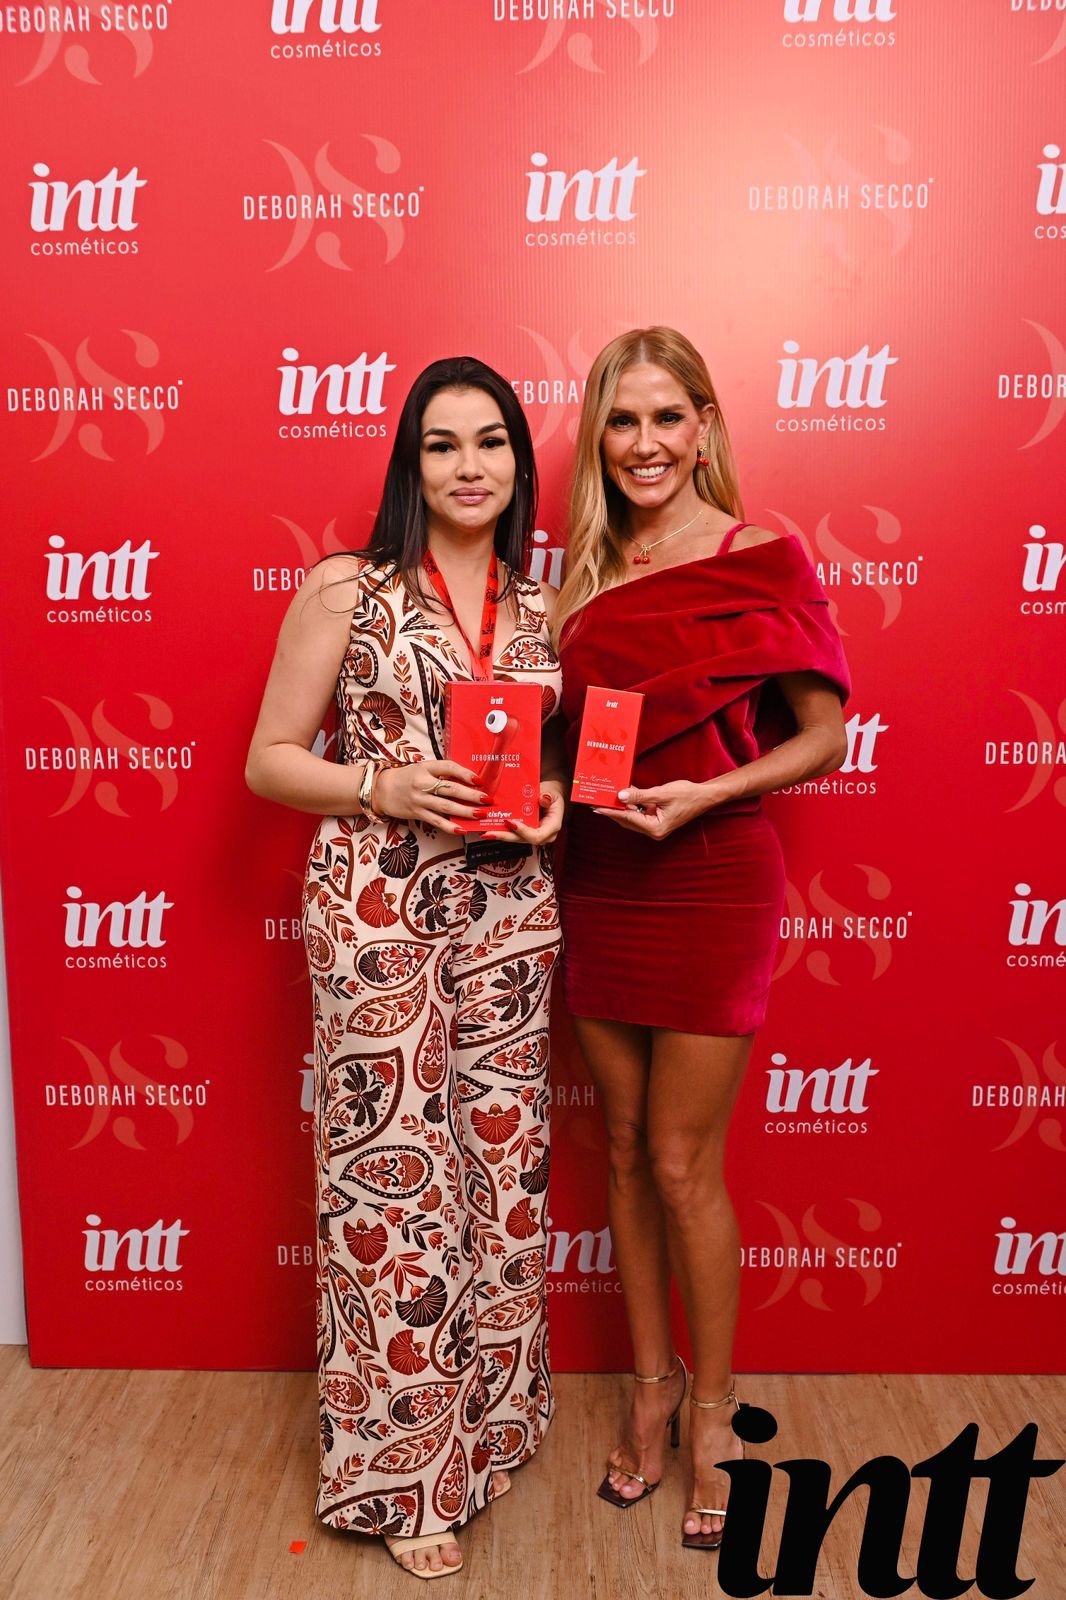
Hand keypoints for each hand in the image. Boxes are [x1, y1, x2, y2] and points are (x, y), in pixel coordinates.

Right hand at [374, 760, 487, 830]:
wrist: (381, 790)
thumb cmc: (407, 777)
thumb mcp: (423, 768)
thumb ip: (442, 772)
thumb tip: (468, 779)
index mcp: (426, 767)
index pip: (448, 767)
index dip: (465, 773)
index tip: (479, 780)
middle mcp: (423, 783)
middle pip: (450, 789)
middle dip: (471, 795)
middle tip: (487, 799)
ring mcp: (420, 799)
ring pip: (446, 806)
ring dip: (465, 811)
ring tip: (480, 813)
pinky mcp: (417, 813)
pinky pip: (436, 821)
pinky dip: (449, 826)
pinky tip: (462, 829)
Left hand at [478, 780, 565, 847]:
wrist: (550, 796)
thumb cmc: (552, 794)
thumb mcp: (552, 792)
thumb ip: (548, 796)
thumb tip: (544, 797)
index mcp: (552, 826)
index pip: (537, 835)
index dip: (523, 831)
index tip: (511, 823)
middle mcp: (543, 835)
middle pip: (523, 840)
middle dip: (505, 836)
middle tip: (490, 833)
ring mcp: (534, 834)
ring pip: (516, 838)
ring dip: (501, 835)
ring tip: (486, 832)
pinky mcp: (526, 832)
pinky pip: (514, 834)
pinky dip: (503, 831)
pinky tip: (490, 829)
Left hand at [593, 779, 724, 839]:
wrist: (705, 796)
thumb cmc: (687, 795)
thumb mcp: (662, 793)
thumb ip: (640, 795)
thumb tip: (620, 796)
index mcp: (655, 828)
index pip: (628, 818)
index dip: (611, 811)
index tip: (597, 807)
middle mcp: (653, 830)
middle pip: (627, 819)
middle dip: (613, 809)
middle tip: (596, 800)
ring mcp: (654, 826)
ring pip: (631, 816)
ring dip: (621, 806)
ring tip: (605, 797)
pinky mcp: (656, 819)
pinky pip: (639, 812)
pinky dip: (631, 803)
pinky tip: (622, 793)